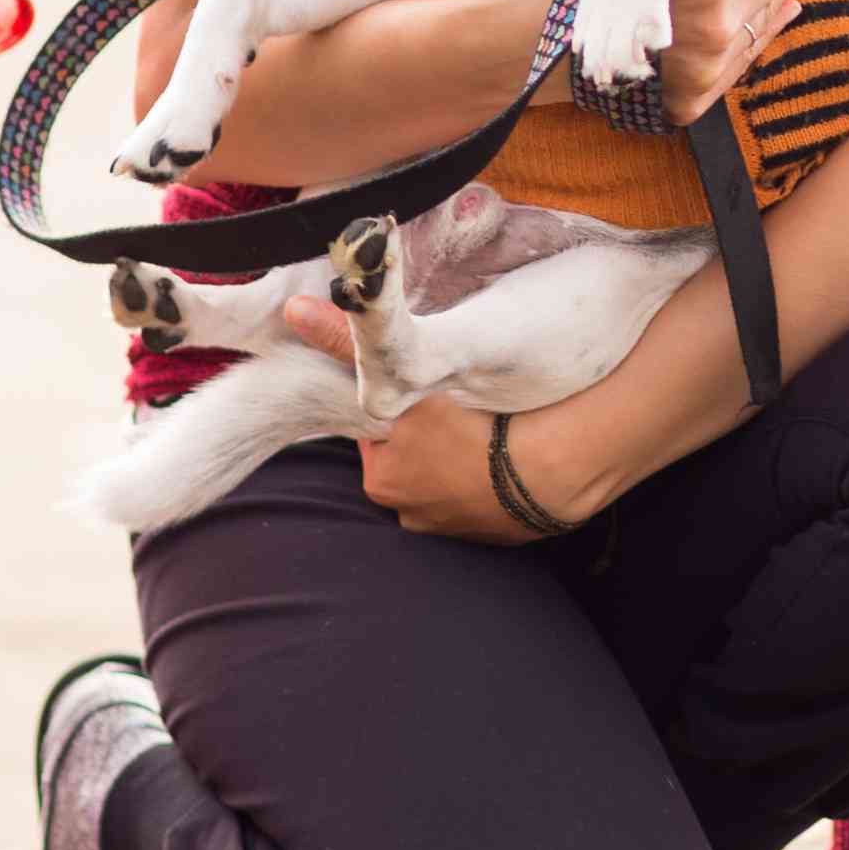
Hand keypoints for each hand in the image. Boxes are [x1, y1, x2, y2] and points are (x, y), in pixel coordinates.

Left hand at [273, 298, 614, 544]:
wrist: (553, 470)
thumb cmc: (478, 424)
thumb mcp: (409, 379)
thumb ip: (349, 346)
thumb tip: (295, 312)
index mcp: (382, 479)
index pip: (380, 433)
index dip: (405, 408)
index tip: (430, 392)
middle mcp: (408, 514)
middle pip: (410, 458)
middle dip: (429, 436)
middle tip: (463, 407)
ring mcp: (451, 529)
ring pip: (445, 480)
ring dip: (460, 460)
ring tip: (488, 431)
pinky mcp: (491, 537)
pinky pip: (480, 499)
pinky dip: (488, 481)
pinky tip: (506, 457)